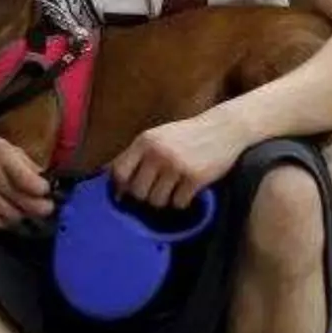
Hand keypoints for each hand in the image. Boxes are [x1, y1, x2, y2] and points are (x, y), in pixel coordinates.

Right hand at [0, 127, 55, 229]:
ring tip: (27, 211)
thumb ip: (24, 162)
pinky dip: (5, 223)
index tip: (47, 190)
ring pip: (12, 216)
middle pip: (25, 203)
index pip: (30, 182)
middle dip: (40, 208)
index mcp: (3, 157)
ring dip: (24, 216)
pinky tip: (8, 216)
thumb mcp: (3, 146)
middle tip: (46, 207)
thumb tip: (43, 177)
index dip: (43, 190)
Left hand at [109, 112, 249, 209]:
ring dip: (165, 200)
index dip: (120, 187)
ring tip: (174, 189)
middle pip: (138, 192)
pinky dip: (182, 201)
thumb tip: (107, 177)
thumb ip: (135, 155)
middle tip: (157, 190)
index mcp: (145, 141)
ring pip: (157, 201)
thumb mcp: (158, 137)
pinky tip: (188, 190)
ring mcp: (177, 166)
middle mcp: (158, 153)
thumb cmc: (186, 135)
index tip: (125, 194)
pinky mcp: (195, 178)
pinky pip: (179, 203)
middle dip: (145, 196)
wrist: (223, 128)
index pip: (119, 172)